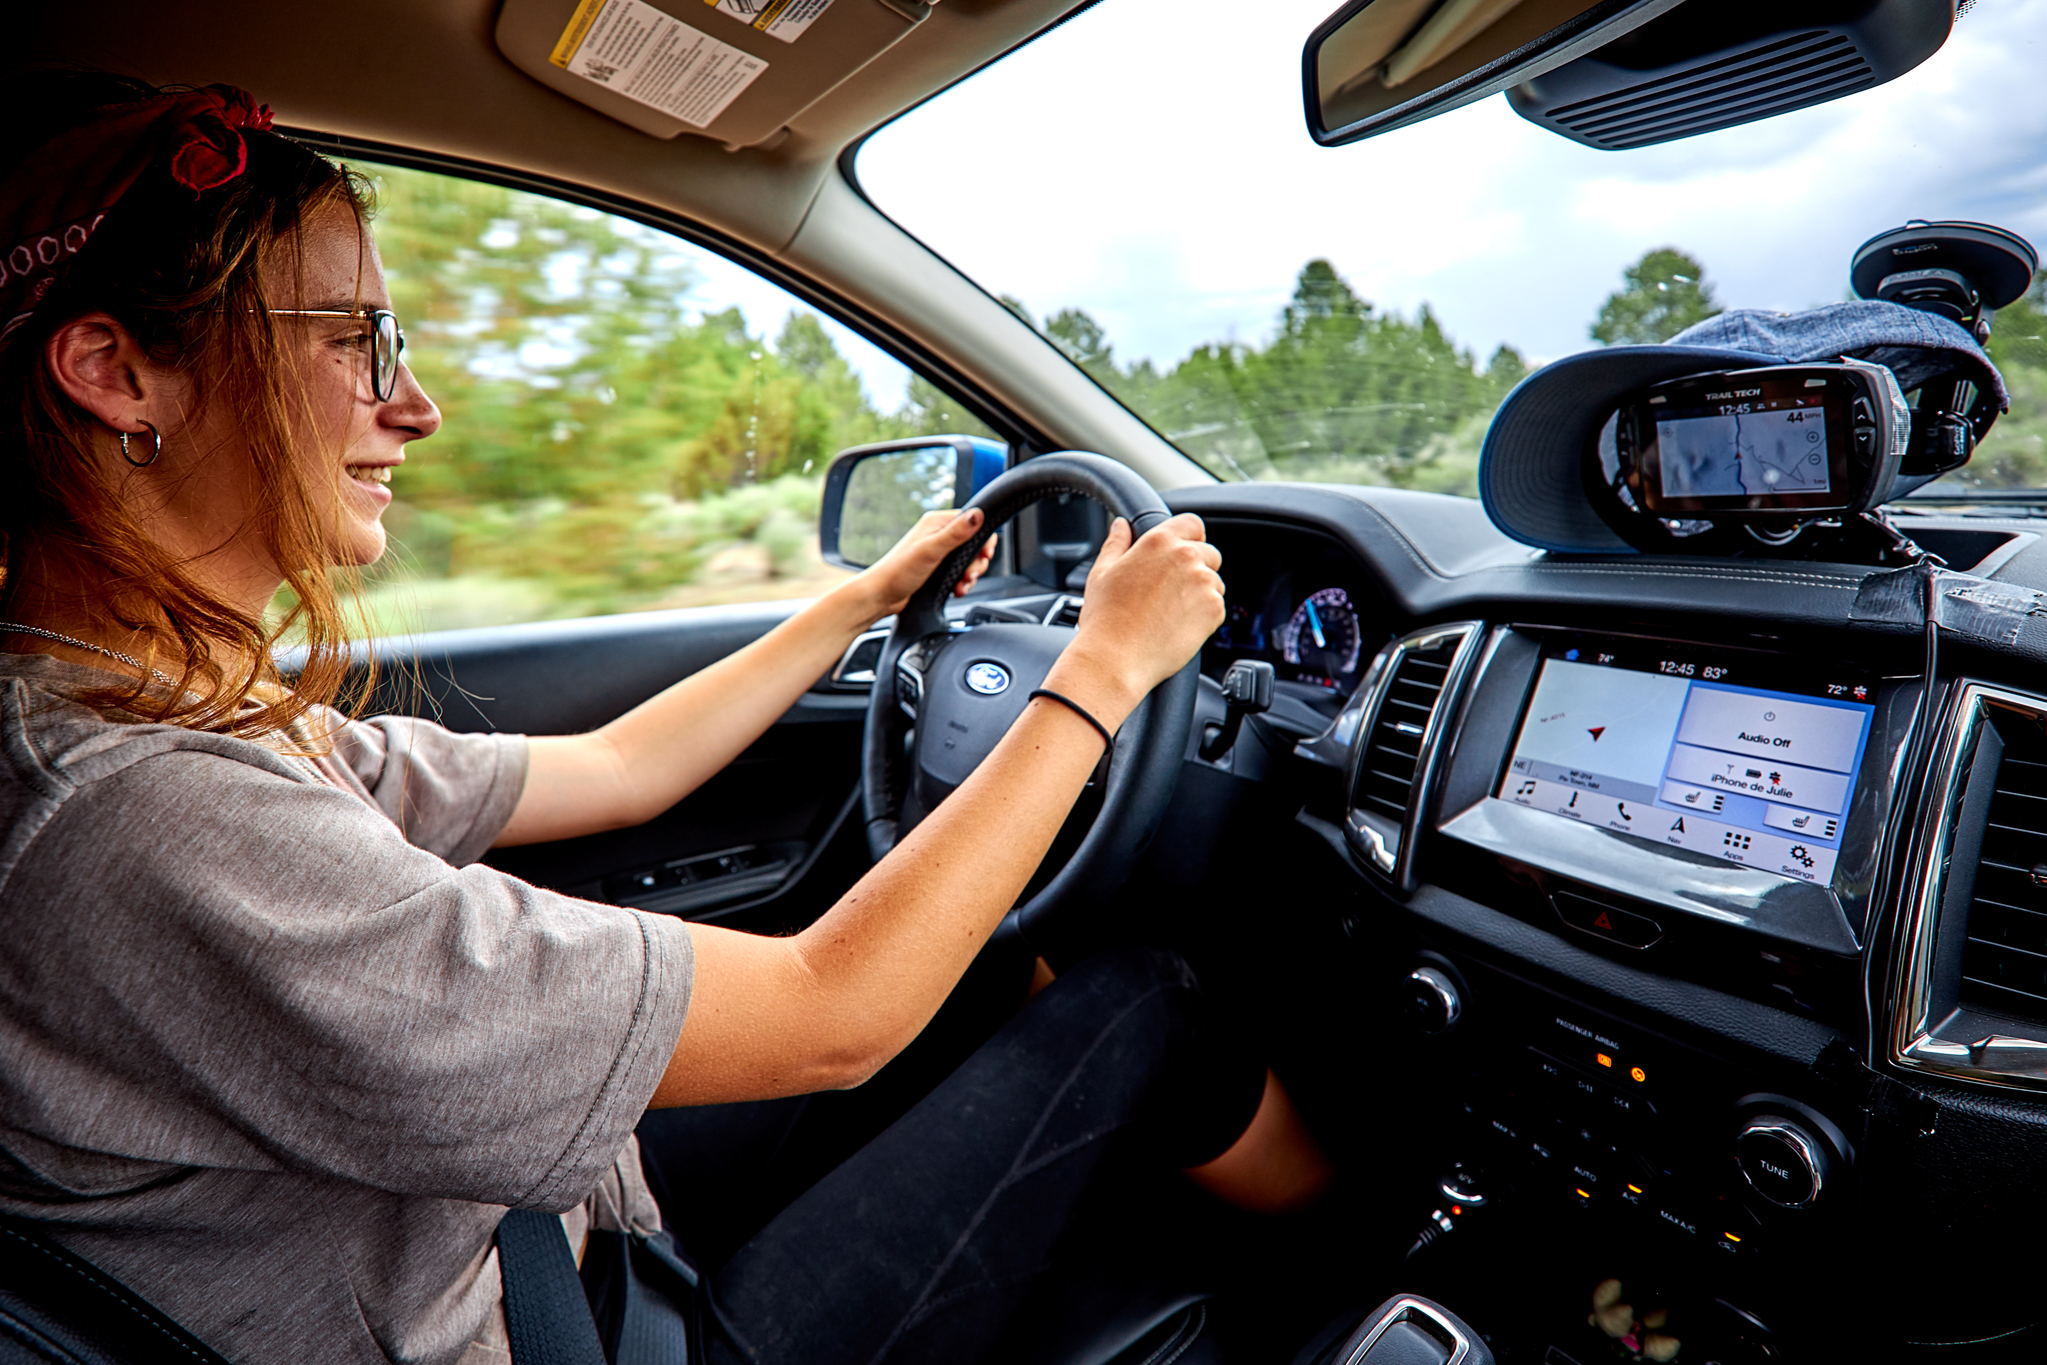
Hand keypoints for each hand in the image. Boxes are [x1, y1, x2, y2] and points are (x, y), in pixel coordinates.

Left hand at [850, 508, 998, 621]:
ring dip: (970, 575)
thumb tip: (978, 514)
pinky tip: (956, 590)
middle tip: (969, 575)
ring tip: (961, 585)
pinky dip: (962, 582)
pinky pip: (959, 572)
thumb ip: (956, 533)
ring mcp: (938, 551)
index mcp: (937, 523)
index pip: (973, 521)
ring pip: (968, 560)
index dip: (983, 539)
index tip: (984, 555)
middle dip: (977, 562)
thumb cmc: (898, 571)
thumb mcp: (930, 550)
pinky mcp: (938, 568)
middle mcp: (939, 534)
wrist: (881, 596)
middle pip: (974, 543)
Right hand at [1048, 514, 1223, 723]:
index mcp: (1159, 542)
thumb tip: (1121, 525)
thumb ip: (1116, 544)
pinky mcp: (1214, 610)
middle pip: (1210, 553)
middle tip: (1172, 592)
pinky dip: (1204, 617)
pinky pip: (1217, 608)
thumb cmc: (1105, 618)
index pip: (1192, 523)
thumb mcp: (1102, 573)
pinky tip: (1178, 627)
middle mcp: (1185, 557)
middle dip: (1198, 568)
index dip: (1190, 537)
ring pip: (1215, 583)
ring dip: (1201, 593)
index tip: (1184, 551)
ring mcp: (1203, 583)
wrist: (1116, 658)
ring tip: (1171, 614)